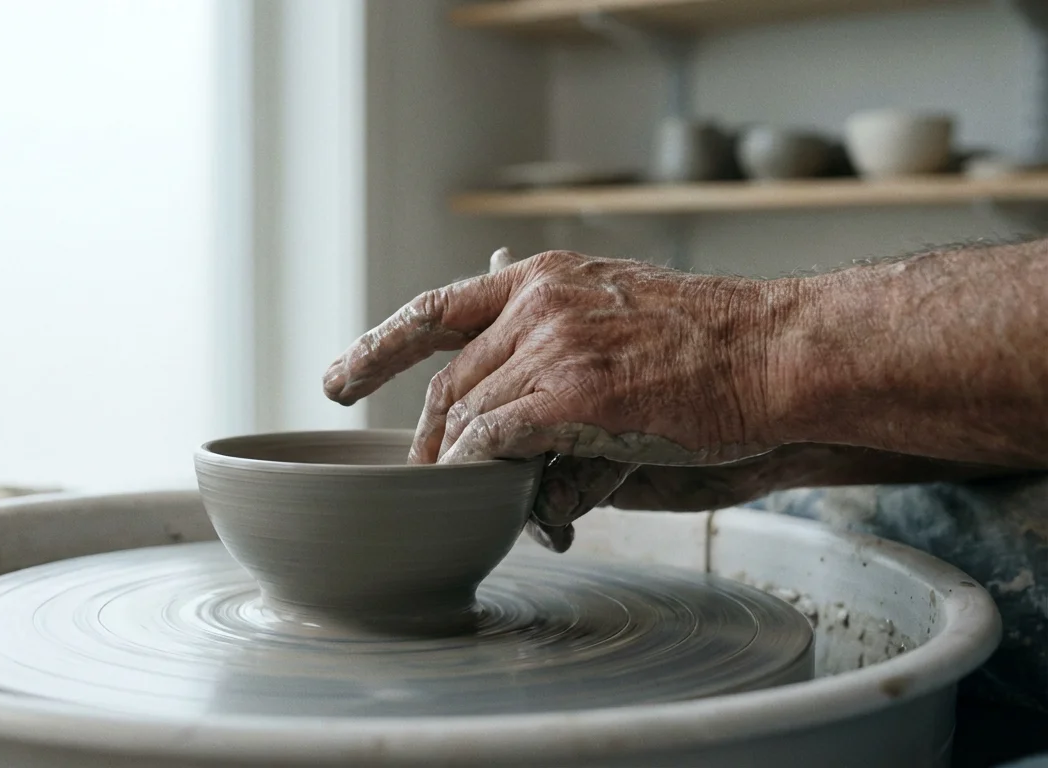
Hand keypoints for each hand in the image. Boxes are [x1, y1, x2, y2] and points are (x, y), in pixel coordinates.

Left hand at [322, 249, 788, 548]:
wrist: (773, 351)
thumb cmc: (711, 346)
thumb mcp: (618, 314)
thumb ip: (558, 351)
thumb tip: (521, 411)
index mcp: (542, 278)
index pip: (436, 309)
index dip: (379, 346)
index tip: (338, 377)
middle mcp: (536, 302)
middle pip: (448, 378)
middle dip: (421, 433)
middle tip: (407, 473)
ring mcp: (552, 343)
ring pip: (468, 414)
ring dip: (456, 462)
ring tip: (452, 494)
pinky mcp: (573, 393)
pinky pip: (495, 439)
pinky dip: (473, 469)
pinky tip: (465, 490)